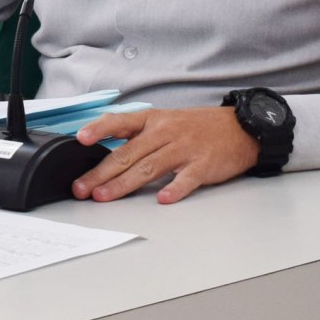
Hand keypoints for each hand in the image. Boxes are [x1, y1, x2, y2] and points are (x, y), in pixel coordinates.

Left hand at [72, 107, 258, 204]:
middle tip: (82, 188)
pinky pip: (186, 178)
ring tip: (105, 196)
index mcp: (152, 120)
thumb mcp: (164, 121)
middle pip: (128, 154)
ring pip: (148, 167)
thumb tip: (105, 151)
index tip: (80, 139)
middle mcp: (165, 132)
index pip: (120, 122)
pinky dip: (174, 189)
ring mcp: (184, 148)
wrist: (239, 128)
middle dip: (101, 173)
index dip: (99, 129)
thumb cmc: (196, 128)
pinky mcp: (203, 165)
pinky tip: (162, 199)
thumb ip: (137, 135)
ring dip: (124, 184)